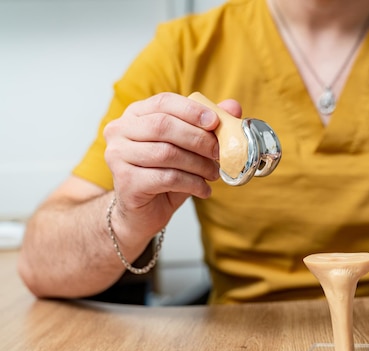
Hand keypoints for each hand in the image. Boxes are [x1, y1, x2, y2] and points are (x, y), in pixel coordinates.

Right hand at [103, 92, 241, 237]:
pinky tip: (204, 190)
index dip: (192, 110)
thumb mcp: (188, 149)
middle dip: (199, 139)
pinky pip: (167, 178)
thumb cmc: (164, 175)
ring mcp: (118, 155)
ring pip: (167, 153)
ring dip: (198, 164)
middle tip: (220, 153)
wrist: (141, 212)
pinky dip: (192, 183)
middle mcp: (120, 131)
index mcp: (135, 114)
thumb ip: (208, 126)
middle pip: (164, 126)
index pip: (163, 102)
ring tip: (214, 173)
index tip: (215, 122)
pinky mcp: (126, 181)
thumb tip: (233, 107)